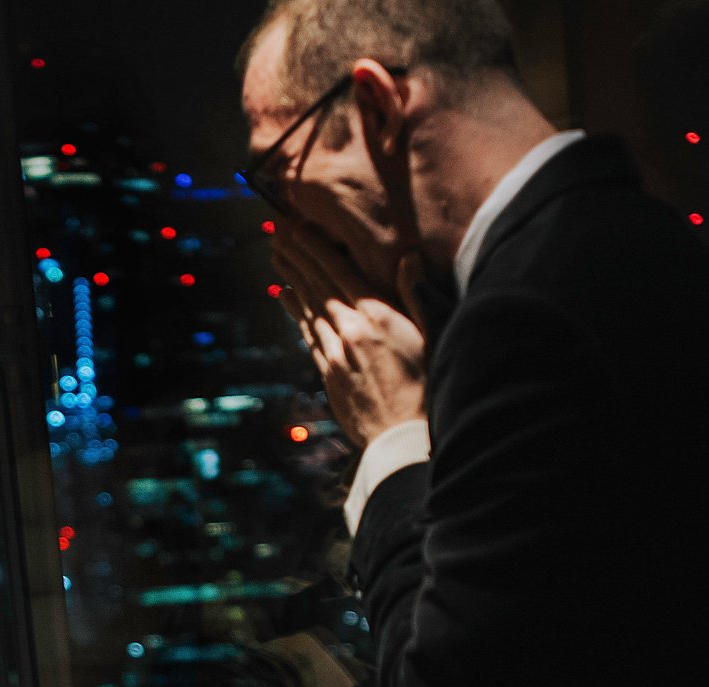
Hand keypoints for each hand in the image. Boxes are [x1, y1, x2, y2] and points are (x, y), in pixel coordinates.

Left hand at [270, 225, 427, 447]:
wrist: (405, 439)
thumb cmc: (430, 387)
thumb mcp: (433, 336)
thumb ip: (416, 295)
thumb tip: (408, 256)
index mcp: (376, 317)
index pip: (339, 271)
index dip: (316, 247)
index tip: (297, 227)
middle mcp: (350, 331)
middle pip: (317, 284)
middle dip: (296, 255)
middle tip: (275, 229)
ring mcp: (335, 354)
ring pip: (307, 307)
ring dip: (291, 278)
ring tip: (275, 255)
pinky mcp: (329, 375)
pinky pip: (307, 334)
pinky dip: (295, 312)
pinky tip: (285, 297)